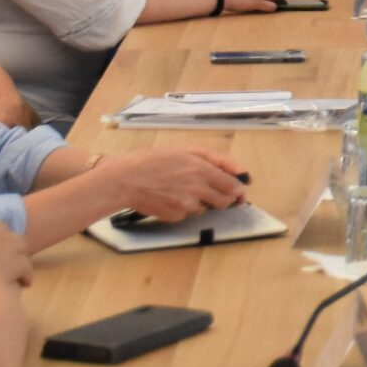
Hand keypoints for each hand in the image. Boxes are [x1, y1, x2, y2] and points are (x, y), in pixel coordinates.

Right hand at [91, 148, 246, 222]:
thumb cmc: (153, 161)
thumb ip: (214, 159)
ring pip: (204, 208)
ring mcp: (187, 204)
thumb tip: (237, 171)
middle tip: (214, 194)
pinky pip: (187, 214)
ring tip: (181, 191)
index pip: (232, 185)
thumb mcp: (185, 151)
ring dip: (200, 202)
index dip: (239, 191)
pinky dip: (182, 208)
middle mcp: (198, 188)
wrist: (125, 179)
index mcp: (202, 169)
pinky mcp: (176, 216)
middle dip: (224, 199)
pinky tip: (169, 198)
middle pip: (224, 201)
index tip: (241, 193)